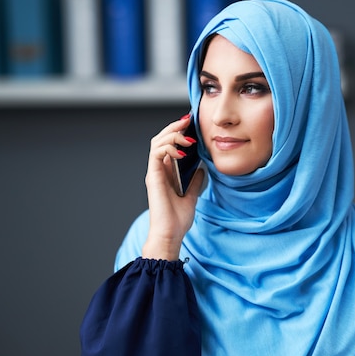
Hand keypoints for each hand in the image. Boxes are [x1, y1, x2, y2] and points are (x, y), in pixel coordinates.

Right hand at [142, 115, 204, 260]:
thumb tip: (201, 169)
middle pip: (161, 139)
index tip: (192, 125)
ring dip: (172, 134)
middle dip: (174, 127)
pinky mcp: (153, 177)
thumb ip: (194, 182)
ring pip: (157, 142)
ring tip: (187, 135)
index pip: (169, 145)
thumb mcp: (191, 196)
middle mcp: (158, 170)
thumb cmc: (177, 220)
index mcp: (166, 173)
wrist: (170, 235)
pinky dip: (168, 148)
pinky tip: (183, 151)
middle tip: (188, 121)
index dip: (178, 132)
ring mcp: (154, 173)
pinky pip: (156, 154)